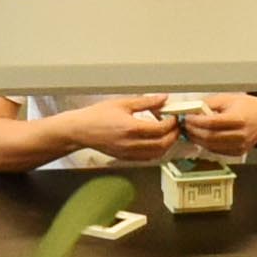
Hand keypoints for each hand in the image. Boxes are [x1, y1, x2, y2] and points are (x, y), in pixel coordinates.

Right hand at [53, 98, 186, 159]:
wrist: (81, 130)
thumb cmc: (97, 115)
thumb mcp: (123, 103)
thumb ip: (146, 102)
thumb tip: (163, 98)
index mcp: (131, 128)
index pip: (160, 129)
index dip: (171, 123)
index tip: (173, 116)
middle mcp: (131, 143)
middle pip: (162, 144)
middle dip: (173, 135)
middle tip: (175, 126)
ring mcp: (128, 153)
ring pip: (157, 154)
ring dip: (167, 145)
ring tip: (168, 133)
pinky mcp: (126, 158)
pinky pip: (147, 158)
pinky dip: (157, 151)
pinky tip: (156, 141)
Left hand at [179, 94, 256, 155]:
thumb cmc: (249, 107)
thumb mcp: (229, 99)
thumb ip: (210, 103)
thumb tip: (193, 109)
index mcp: (239, 118)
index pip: (211, 123)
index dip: (196, 121)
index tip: (187, 117)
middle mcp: (240, 134)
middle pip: (210, 137)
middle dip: (193, 131)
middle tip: (185, 125)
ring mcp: (240, 145)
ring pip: (211, 146)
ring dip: (197, 140)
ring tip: (190, 131)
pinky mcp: (238, 152)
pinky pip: (217, 151)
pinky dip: (206, 145)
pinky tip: (201, 138)